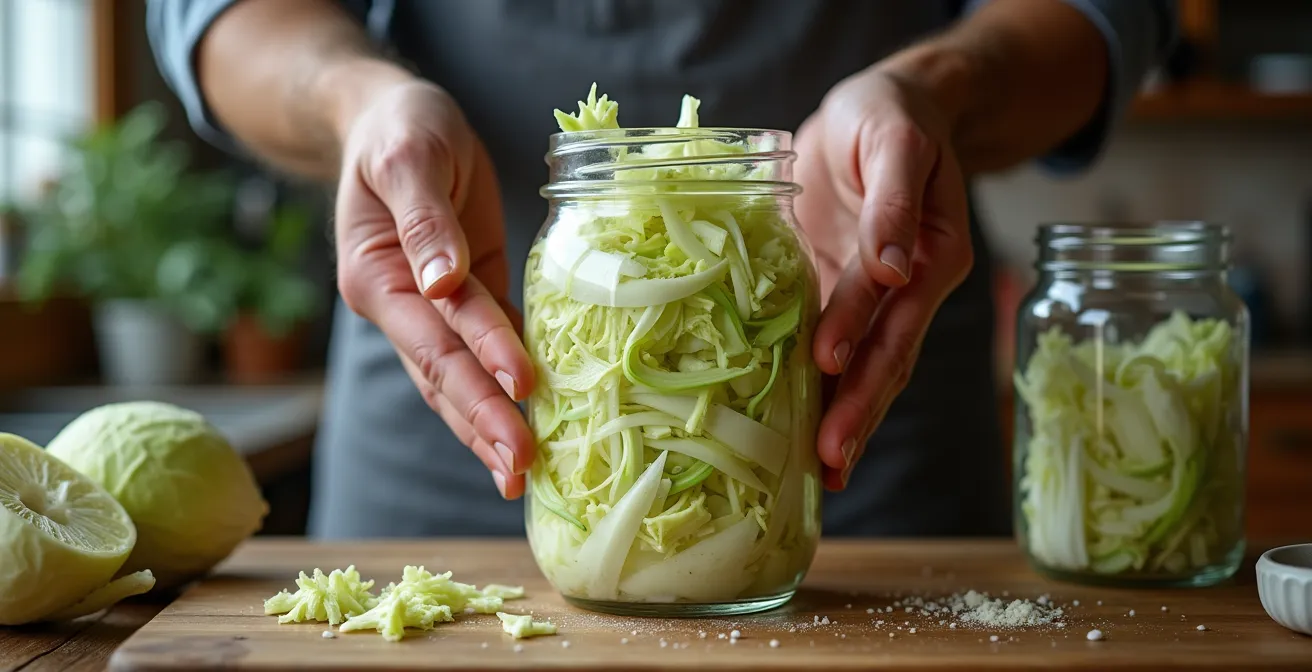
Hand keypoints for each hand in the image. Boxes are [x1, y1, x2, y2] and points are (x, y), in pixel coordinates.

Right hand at [333, 80, 536, 498]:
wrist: (400, 120)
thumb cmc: (400, 130)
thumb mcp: (408, 157)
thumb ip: (423, 219)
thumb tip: (442, 282)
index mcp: (376, 279)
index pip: (434, 332)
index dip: (478, 362)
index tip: (520, 391)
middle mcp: (402, 308)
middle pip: (445, 376)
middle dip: (483, 423)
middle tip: (522, 470)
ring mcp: (435, 312)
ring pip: (462, 380)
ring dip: (490, 427)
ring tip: (522, 474)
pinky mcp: (473, 299)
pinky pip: (489, 352)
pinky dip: (508, 388)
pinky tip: (535, 423)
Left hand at [794, 68, 972, 490]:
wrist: (881, 112)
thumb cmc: (890, 118)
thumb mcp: (896, 142)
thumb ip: (895, 201)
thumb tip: (892, 267)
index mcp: (931, 254)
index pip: (894, 306)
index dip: (861, 335)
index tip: (828, 364)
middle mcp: (908, 289)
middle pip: (888, 357)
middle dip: (859, 409)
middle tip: (829, 460)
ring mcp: (874, 301)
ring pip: (865, 368)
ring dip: (845, 418)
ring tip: (821, 473)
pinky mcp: (838, 298)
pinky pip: (830, 351)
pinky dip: (818, 393)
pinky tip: (798, 435)